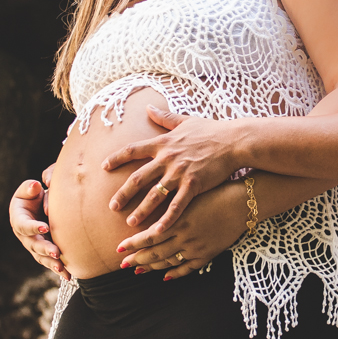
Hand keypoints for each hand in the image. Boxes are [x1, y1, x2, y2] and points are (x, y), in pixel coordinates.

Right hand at [9, 164, 69, 280]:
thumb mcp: (29, 189)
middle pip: (33, 245)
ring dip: (52, 263)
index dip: (33, 227)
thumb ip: (30, 188)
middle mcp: (25, 236)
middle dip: (45, 249)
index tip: (45, 227)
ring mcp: (34, 246)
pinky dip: (59, 270)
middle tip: (56, 252)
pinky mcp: (44, 252)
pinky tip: (68, 276)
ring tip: (62, 268)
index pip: (24, 225)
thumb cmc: (34, 195)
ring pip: (41, 257)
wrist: (39, 205)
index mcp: (19, 219)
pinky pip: (50, 262)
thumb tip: (35, 186)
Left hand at [103, 106, 246, 233]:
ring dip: (141, 209)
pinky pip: (177, 205)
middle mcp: (167, 158)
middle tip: (112, 206)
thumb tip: (149, 107)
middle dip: (124, 193)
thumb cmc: (212, 130)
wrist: (234, 140)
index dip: (117, 158)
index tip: (104, 166)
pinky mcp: (194, 184)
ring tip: (131, 223)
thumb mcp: (185, 121)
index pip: (133, 149)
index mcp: (163, 142)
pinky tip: (158, 230)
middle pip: (138, 177)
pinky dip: (167, 219)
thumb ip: (165, 117)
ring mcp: (179, 172)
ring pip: (155, 194)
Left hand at [116, 179, 247, 280]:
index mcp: (178, 219)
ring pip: (169, 261)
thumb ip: (170, 199)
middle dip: (137, 259)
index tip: (118, 248)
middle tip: (122, 264)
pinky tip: (165, 277)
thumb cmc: (215, 190)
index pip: (149, 236)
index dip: (133, 244)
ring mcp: (196, 247)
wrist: (242, 201)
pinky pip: (188, 268)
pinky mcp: (208, 253)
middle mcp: (185, 236)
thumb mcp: (188, 191)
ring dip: (152, 267)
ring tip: (138, 270)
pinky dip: (175, 273)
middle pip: (156, 252)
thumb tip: (150, 198)